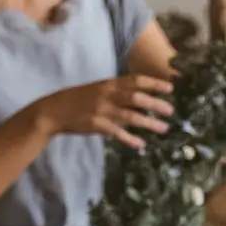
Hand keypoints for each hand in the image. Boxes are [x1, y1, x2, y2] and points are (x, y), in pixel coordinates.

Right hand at [35, 75, 173, 149]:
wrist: (54, 110)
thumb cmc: (78, 99)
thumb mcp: (98, 89)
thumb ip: (117, 92)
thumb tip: (138, 96)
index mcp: (109, 83)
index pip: (135, 80)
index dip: (154, 83)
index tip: (170, 88)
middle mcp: (108, 95)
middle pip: (136, 97)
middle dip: (156, 103)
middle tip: (171, 110)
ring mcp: (103, 110)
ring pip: (130, 116)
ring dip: (149, 123)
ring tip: (163, 129)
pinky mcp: (97, 125)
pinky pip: (117, 133)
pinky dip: (130, 139)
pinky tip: (141, 145)